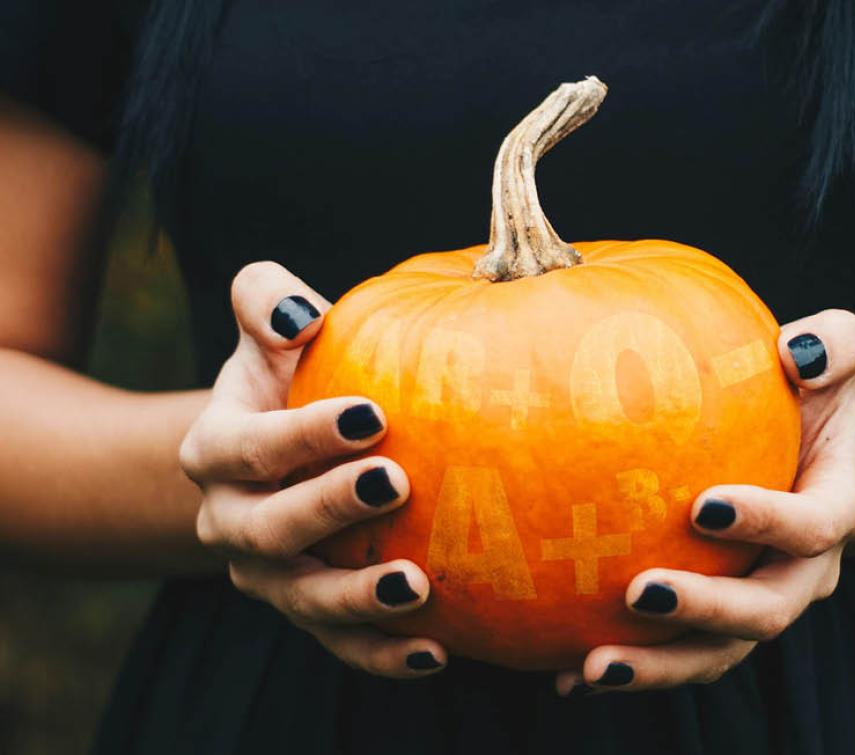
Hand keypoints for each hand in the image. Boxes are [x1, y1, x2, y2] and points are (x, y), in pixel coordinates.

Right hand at [178, 262, 445, 677]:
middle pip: (267, 529)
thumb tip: (303, 312)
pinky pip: (340, 645)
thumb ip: (267, 299)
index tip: (371, 414)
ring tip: (415, 586)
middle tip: (395, 482)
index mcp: (215, 451)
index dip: (302, 434)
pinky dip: (382, 655)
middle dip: (327, 508)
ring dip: (354, 599)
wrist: (276, 456)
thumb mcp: (268, 333)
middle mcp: (231, 521)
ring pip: (300, 599)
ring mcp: (267, 576)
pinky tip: (436, 652)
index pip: (248, 446)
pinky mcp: (308, 613)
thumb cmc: (287, 379)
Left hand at [556, 309, 854, 694]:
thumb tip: (796, 351)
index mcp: (836, 507)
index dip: (767, 523)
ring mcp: (761, 601)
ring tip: (591, 666)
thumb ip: (836, 343)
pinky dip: (631, 670)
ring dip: (660, 666)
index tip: (701, 506)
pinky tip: (563, 676)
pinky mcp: (718, 624)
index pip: (814, 525)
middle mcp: (805, 570)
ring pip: (719, 653)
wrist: (794, 443)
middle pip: (767, 611)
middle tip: (638, 593)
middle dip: (706, 610)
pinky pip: (679, 655)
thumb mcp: (832, 353)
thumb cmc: (802, 388)